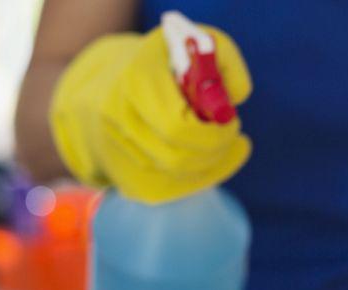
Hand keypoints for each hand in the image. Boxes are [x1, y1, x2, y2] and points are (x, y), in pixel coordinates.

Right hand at [49, 23, 251, 201]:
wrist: (110, 89)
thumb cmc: (166, 64)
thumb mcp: (196, 44)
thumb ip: (224, 61)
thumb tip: (237, 97)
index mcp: (134, 80)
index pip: (176, 127)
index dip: (212, 132)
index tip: (232, 121)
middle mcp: (117, 117)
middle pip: (177, 157)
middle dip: (215, 149)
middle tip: (232, 136)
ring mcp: (116, 149)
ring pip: (176, 175)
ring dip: (212, 163)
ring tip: (225, 144)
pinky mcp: (126, 176)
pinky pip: (171, 188)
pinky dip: (202, 177)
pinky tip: (213, 159)